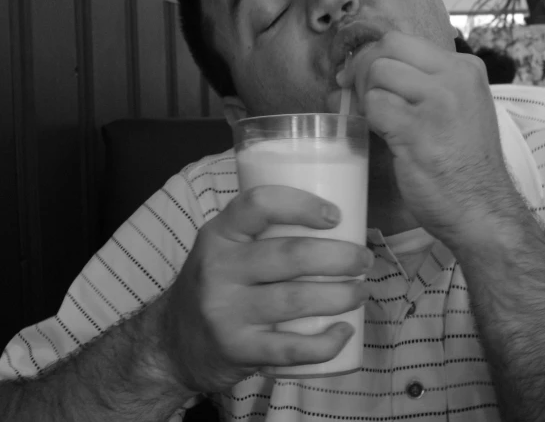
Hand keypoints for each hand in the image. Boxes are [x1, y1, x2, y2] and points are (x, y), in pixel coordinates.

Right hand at [159, 186, 372, 392]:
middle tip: (363, 260)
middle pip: (291, 255)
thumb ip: (262, 233)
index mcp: (219, 234)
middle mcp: (218, 269)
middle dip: (340, 257)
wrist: (171, 343)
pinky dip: (325, 343)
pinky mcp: (236, 349)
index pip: (259, 205)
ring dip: (342, 296)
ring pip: (296, 300)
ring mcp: (225, 311)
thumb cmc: (216, 285)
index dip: (302, 205)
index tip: (336, 215)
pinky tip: (344, 332)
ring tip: (361, 292)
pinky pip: (289, 348)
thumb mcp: (224, 248)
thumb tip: (338, 224)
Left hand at [339, 31, 516, 244]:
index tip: (365, 80)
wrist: (481, 208)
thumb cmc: (463, 164)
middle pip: (387, 48)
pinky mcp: (417, 128)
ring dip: (368, 98)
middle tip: (363, 99)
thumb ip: (420, 87)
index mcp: (465, 68)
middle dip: (364, 71)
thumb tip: (356, 72)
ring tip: (382, 123)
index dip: (375, 57)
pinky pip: (374, 106)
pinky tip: (386, 137)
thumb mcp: (455, 110)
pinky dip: (370, 120)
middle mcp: (455, 77)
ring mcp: (437, 101)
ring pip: (378, 73)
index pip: (403, 41)